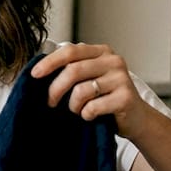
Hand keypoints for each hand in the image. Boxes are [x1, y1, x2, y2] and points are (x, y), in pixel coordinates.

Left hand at [29, 42, 153, 138]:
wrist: (136, 119)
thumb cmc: (105, 99)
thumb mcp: (88, 79)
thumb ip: (71, 70)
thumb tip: (38, 72)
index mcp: (101, 52)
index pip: (70, 51)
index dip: (49, 62)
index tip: (34, 75)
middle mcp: (113, 61)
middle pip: (73, 71)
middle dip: (55, 89)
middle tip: (50, 103)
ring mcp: (121, 78)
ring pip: (81, 91)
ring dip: (72, 106)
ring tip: (77, 110)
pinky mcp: (126, 98)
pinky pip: (92, 107)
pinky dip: (86, 115)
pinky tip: (91, 116)